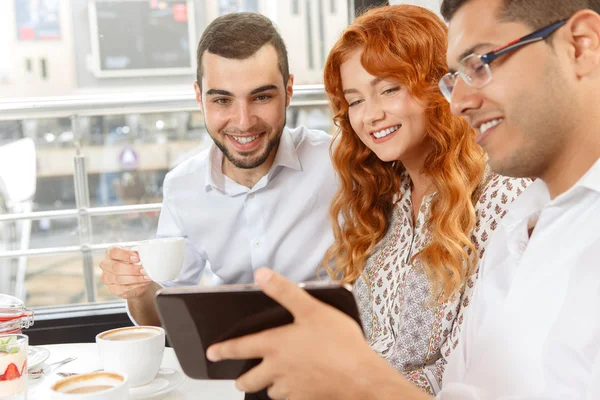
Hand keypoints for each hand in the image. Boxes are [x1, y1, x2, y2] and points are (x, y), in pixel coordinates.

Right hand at [99, 247, 152, 298]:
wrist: (137, 278)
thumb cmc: (135, 263)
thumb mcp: (136, 255)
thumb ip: (138, 254)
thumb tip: (144, 255)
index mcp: (110, 253)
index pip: (114, 252)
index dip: (125, 254)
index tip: (137, 258)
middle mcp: (106, 265)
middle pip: (116, 267)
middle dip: (132, 269)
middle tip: (144, 270)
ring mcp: (108, 278)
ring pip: (120, 279)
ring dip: (136, 278)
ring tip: (147, 277)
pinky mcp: (114, 289)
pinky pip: (124, 288)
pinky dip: (136, 285)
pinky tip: (144, 282)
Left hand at [206, 268, 388, 399]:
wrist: (360, 377)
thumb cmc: (338, 343)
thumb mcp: (311, 308)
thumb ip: (284, 291)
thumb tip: (262, 275)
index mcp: (275, 346)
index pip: (240, 348)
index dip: (223, 350)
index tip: (212, 354)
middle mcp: (278, 370)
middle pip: (249, 381)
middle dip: (243, 379)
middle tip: (241, 377)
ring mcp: (291, 388)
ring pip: (270, 391)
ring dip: (268, 385)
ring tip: (273, 378)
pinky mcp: (306, 399)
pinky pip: (290, 398)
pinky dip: (290, 393)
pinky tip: (299, 385)